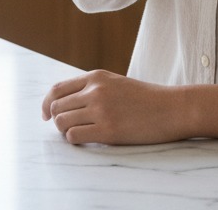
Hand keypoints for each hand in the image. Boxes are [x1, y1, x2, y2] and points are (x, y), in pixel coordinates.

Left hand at [41, 70, 185, 145]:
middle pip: (56, 106)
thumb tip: (64, 102)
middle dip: (56, 119)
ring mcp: (101, 110)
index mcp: (96, 77)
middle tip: (67, 127)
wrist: (171, 108)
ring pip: (62, 122)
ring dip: (65, 130)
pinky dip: (74, 140)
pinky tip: (87, 138)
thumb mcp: (115, 83)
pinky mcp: (107, 130)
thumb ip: (91, 88)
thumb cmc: (144, 98)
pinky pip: (74, 136)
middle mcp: (95, 91)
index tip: (46, 114)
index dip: (47, 103)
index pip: (57, 89)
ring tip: (79, 132)